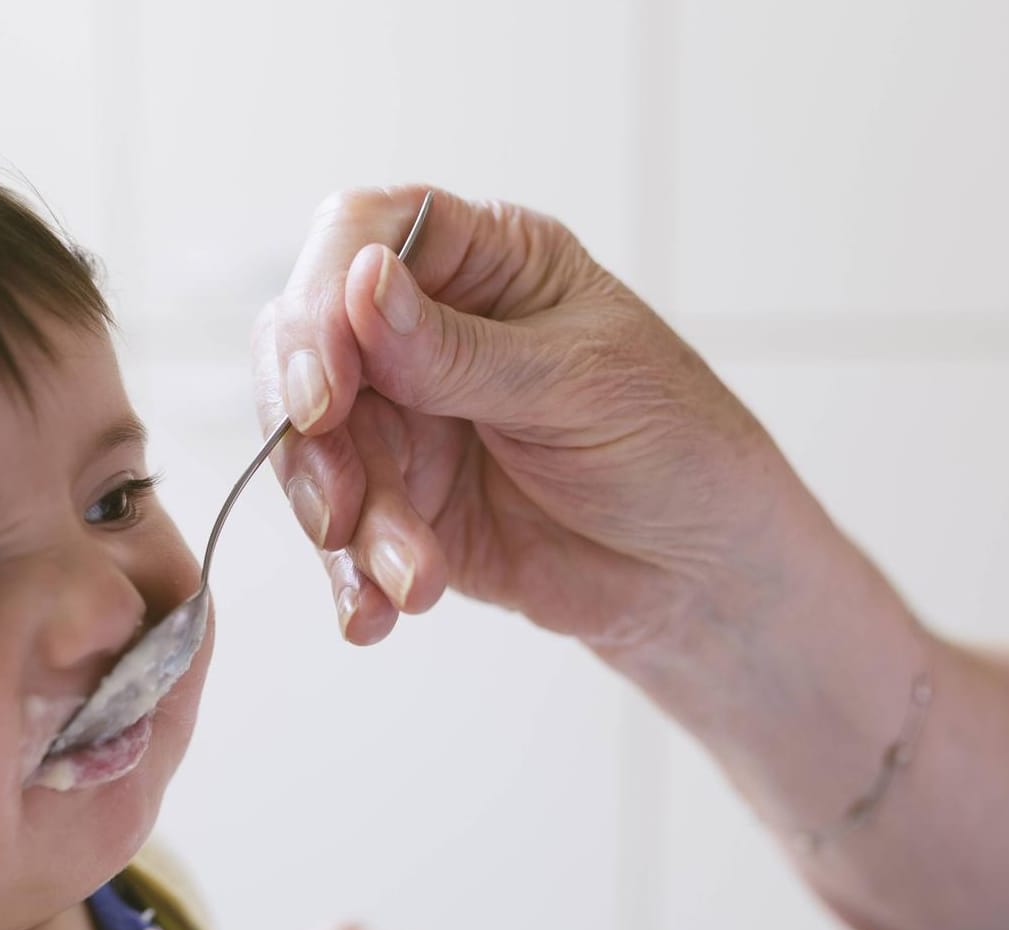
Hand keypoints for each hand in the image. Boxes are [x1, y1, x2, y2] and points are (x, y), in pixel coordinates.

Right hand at [254, 186, 792, 655]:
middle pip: (307, 348)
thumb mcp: (579, 384)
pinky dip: (349, 578)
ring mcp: (405, 419)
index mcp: (482, 261)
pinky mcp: (399, 504)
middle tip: (337, 507)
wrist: (702, 575)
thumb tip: (360, 283)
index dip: (322, 302)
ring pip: (315, 450)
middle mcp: (423, 330)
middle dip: (310, 434)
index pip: (360, 236)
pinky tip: (374, 615)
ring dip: (346, 524)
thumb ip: (458, 350)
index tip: (325, 389)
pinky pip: (340, 533)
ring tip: (414, 579)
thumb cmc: (676, 446)